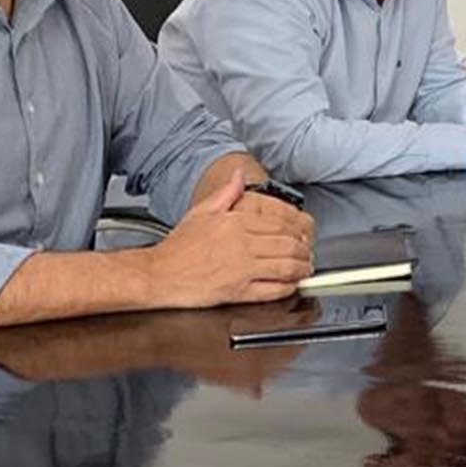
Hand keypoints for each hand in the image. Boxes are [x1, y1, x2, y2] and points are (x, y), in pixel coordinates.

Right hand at [149, 169, 315, 306]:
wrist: (157, 274)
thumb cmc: (177, 248)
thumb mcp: (201, 212)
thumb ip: (226, 193)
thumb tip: (239, 175)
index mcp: (235, 223)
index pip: (279, 224)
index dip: (296, 231)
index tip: (301, 236)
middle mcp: (241, 245)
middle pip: (288, 244)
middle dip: (304, 251)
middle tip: (308, 254)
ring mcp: (241, 269)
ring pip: (286, 266)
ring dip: (301, 268)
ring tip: (305, 269)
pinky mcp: (238, 291)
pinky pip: (272, 289)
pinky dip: (287, 287)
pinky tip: (291, 285)